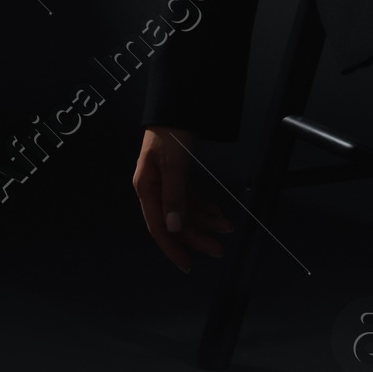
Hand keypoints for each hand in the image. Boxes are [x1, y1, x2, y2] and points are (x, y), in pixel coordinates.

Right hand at [132, 126, 233, 271]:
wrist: (176, 107)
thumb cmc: (170, 132)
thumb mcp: (173, 163)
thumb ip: (174, 195)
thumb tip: (174, 227)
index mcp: (146, 188)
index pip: (158, 227)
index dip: (173, 247)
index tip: (187, 264)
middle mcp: (155, 190)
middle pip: (175, 222)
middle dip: (197, 236)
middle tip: (218, 249)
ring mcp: (166, 184)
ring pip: (185, 212)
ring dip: (205, 221)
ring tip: (226, 228)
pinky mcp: (177, 177)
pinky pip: (190, 199)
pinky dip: (204, 207)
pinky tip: (217, 214)